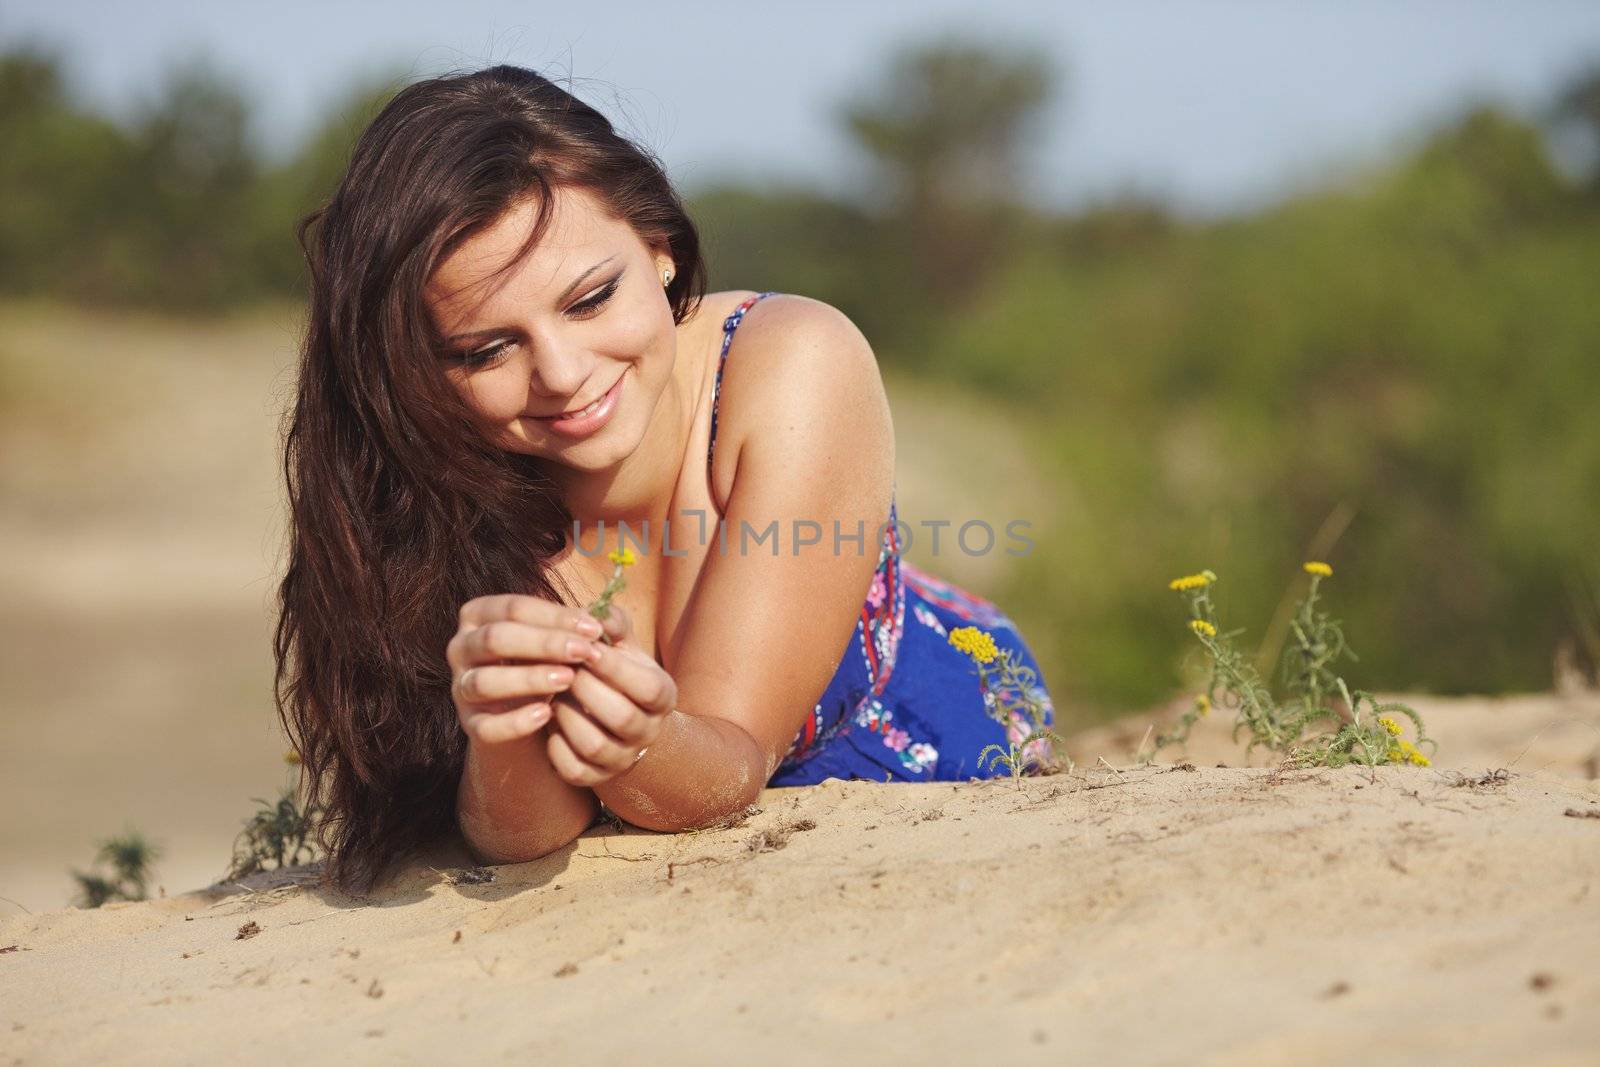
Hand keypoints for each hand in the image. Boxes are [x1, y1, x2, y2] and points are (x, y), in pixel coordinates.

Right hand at [447, 594, 607, 744]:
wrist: (532, 716)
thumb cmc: (547, 662)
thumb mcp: (561, 639)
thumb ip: (580, 626)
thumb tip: (605, 617)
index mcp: (479, 615)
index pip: (513, 608)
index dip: (555, 616)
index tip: (593, 629)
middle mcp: (461, 647)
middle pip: (496, 639)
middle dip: (544, 644)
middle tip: (584, 652)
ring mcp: (461, 688)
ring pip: (485, 681)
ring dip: (529, 679)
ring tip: (568, 679)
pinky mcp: (470, 725)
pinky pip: (486, 726)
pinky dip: (515, 722)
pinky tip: (547, 715)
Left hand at [546, 601, 678, 786]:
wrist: (617, 720)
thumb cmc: (617, 671)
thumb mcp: (622, 645)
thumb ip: (612, 624)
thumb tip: (595, 611)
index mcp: (662, 696)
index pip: (645, 686)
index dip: (613, 666)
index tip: (584, 647)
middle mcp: (647, 732)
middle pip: (620, 716)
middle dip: (586, 688)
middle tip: (561, 669)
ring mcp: (621, 758)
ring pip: (593, 744)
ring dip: (567, 715)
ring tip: (553, 694)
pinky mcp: (593, 778)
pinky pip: (572, 769)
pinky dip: (555, 745)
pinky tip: (548, 721)